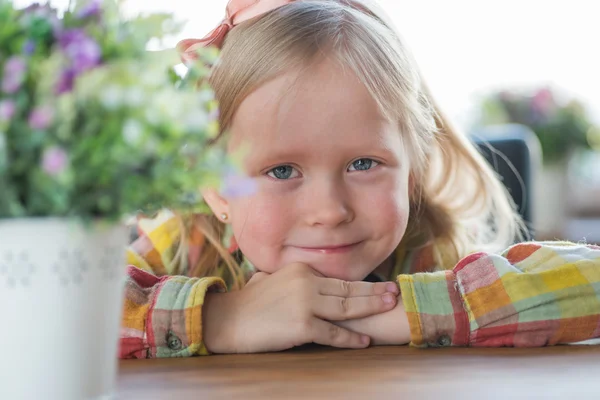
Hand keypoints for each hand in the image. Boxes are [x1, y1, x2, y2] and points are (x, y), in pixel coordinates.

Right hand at [203, 262, 399, 352]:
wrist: (228, 320)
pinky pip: (332, 333)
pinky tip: (364, 341)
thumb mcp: (274, 279)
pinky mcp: (302, 326)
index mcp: (302, 269)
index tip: (380, 285)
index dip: (362, 284)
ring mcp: (305, 303)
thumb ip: (294, 278)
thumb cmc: (250, 302)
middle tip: (395, 293)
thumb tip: (310, 279)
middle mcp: (306, 282)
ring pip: (346, 307)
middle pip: (348, 290)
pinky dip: (350, 338)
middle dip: (374, 292)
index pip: (339, 279)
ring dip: (370, 308)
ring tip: (388, 307)